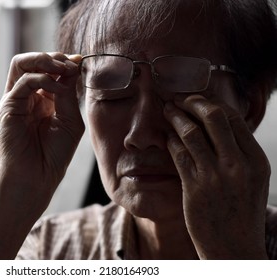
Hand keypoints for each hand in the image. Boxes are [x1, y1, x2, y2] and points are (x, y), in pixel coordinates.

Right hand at [0, 52, 83, 258]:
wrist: (36, 178)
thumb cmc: (54, 155)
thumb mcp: (70, 120)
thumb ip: (68, 94)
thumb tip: (72, 67)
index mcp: (42, 100)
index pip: (48, 71)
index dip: (64, 63)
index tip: (80, 62)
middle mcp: (27, 97)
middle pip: (32, 62)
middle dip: (54, 57)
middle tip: (72, 63)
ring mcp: (16, 100)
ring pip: (22, 64)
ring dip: (45, 61)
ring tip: (64, 68)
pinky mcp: (8, 106)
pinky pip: (24, 82)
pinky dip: (44, 80)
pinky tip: (59, 89)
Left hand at [164, 94, 269, 258]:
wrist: (235, 249)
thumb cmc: (240, 212)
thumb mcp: (251, 179)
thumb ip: (238, 152)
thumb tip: (217, 123)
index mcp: (256, 160)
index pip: (233, 118)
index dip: (211, 103)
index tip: (196, 98)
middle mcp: (239, 165)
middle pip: (213, 117)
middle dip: (192, 102)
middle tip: (179, 99)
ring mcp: (216, 177)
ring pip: (192, 133)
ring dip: (176, 117)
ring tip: (168, 111)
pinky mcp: (195, 189)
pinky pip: (179, 154)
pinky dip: (171, 140)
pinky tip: (167, 137)